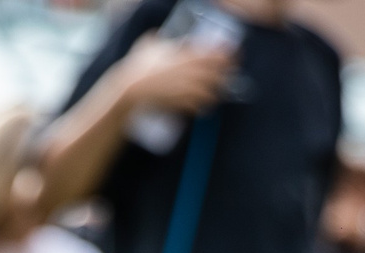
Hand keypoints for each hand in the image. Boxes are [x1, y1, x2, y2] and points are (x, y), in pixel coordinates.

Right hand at [114, 35, 234, 116]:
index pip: (218, 54)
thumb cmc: (138, 67)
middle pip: (221, 73)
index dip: (229, 55)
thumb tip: (158, 33)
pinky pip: (203, 107)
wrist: (131, 90)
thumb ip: (157, 38)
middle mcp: (193, 73)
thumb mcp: (148, 46)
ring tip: (215, 91)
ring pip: (214, 92)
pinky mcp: (185, 105)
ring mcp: (190, 90)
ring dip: (217, 91)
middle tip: (227, 74)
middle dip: (227, 74)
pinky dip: (205, 106)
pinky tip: (203, 104)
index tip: (233, 55)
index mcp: (189, 56)